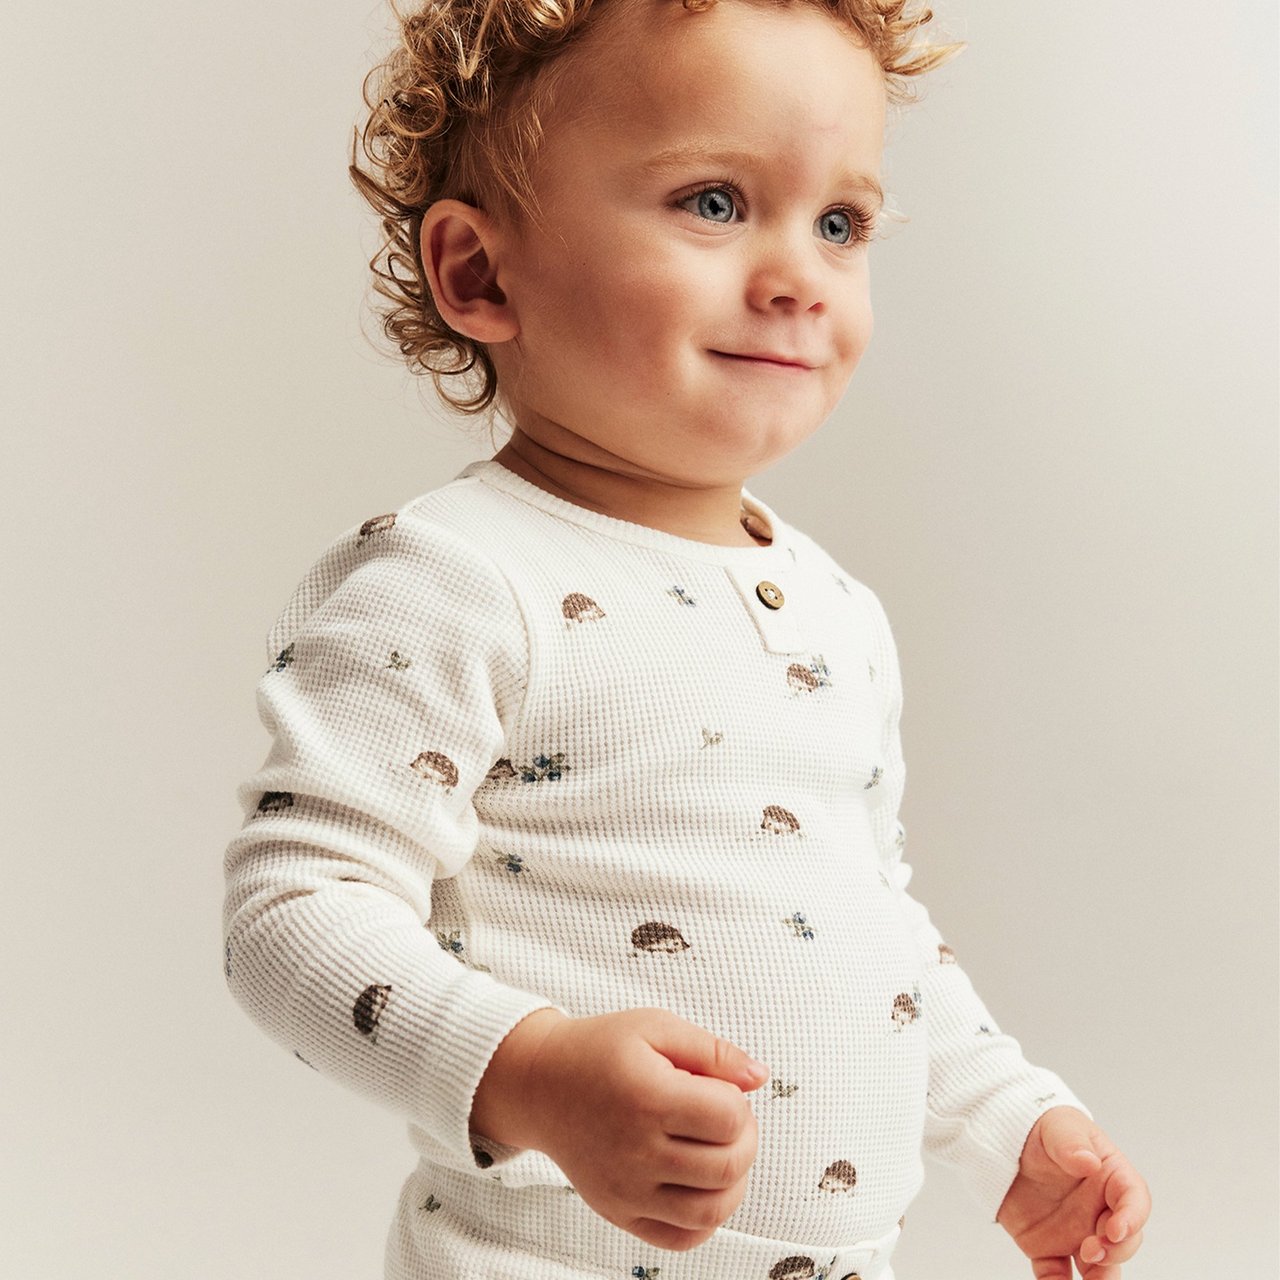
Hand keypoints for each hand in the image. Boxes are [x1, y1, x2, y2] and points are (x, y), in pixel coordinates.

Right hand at [492, 1006, 769, 1250]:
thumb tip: (758, 1077)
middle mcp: (637, 1150)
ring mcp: (627, 1189)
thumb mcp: (655, 1027)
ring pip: (712, 1210)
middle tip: (727, 1118)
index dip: (738, 1100)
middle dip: (745, 1139)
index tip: (720, 1088)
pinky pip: (681, 1238)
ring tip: (719, 1151)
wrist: (541, 1085)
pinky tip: (701, 1185)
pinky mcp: (620, 1212)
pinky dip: (706, 1219)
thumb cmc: (597, 1051)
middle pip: (728, 1166)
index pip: (729, 1118)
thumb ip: (712, 1051)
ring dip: (734, 1181)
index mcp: (648, 1098)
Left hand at [996, 1105, 1150, 1278]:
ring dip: (1100, 1279)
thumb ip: (1072, 1144)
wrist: (1001, 1141)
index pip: (1134, 1201)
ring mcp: (1076, 1232)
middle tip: (1090, 1250)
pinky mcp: (1048, 1247)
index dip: (1132, 1218)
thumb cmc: (1040, 1129)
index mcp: (1110, 1178)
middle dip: (1114, 1252)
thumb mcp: (1057, 1127)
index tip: (1115, 1229)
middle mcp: (1098, 1211)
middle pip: (1123, 1241)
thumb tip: (1088, 1162)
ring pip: (1099, 1268)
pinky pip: (1057, 1274)